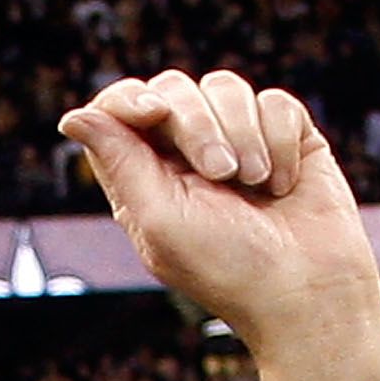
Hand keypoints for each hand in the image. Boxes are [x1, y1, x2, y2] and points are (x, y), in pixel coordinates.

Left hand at [58, 71, 379, 380]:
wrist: (309, 293)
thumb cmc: (228, 270)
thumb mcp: (160, 219)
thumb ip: (118, 160)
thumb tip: (71, 115)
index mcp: (145, 176)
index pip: (119, 108)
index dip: (129, 99)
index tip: (151, 114)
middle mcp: (188, 154)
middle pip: (172, 88)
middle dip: (197, 123)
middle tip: (222, 174)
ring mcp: (239, 141)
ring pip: (225, 87)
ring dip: (242, 133)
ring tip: (256, 184)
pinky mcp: (286, 137)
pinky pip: (275, 102)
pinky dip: (279, 140)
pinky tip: (283, 184)